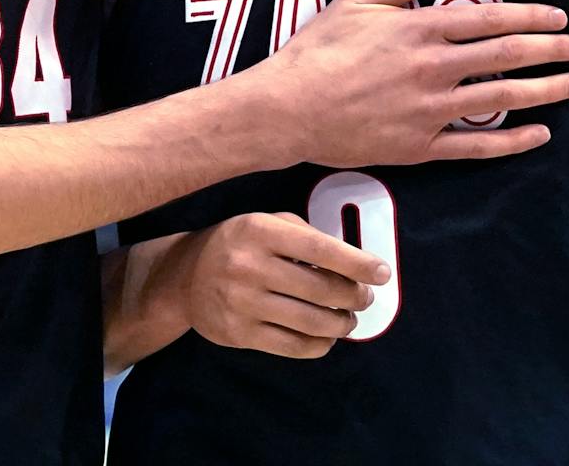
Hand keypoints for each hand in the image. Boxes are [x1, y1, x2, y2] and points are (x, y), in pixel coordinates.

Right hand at [176, 212, 388, 358]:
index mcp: (260, 231)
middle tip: (365, 299)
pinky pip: (292, 346)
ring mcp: (243, 303)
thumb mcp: (266, 223)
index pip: (319, 249)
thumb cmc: (238, 244)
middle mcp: (250, 266)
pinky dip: (320, 345)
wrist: (185, 277)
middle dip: (354, 297)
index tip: (383, 273)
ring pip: (310, 321)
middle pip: (320, 289)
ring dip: (341, 324)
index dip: (357, 262)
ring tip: (348, 320)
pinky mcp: (239, 334)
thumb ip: (305, 236)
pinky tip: (326, 337)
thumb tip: (353, 262)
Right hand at [261, 0, 568, 167]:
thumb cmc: (318, 50)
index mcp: (419, 28)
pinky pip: (476, 146)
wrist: (287, 108)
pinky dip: (511, 141)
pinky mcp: (420, 147)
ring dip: (543, 91)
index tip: (560, 15)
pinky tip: (540, 134)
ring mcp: (429, 110)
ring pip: (499, 100)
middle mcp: (432, 68)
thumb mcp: (359, 1)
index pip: (490, 18)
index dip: (531, 16)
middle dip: (552, 49)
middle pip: (506, 56)